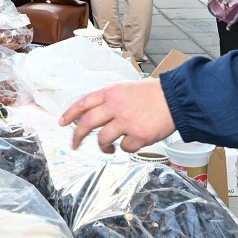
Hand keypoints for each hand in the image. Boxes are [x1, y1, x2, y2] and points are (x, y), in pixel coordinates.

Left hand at [59, 78, 175, 153]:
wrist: (175, 98)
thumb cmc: (152, 94)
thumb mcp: (125, 89)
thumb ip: (110, 101)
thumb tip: (94, 116)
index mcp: (111, 93)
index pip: (84, 103)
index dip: (70, 113)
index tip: (62, 122)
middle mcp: (115, 107)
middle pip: (87, 123)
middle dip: (77, 136)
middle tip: (74, 144)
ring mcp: (126, 122)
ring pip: (103, 139)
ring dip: (103, 146)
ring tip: (109, 147)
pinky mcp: (138, 135)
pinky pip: (125, 147)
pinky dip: (127, 147)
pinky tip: (134, 142)